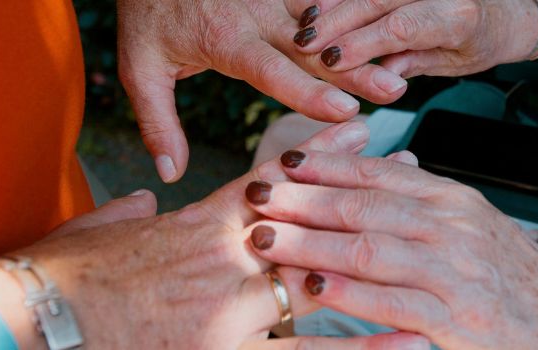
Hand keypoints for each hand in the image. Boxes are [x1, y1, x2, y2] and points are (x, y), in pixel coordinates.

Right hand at [16, 123, 428, 348]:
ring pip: (316, 287)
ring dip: (374, 272)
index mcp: (196, 224)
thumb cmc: (65, 275)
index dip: (320, 157)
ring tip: (426, 262)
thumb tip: (149, 195)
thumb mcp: (102, 229)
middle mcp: (223, 261)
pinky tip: (403, 346)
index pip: (271, 181)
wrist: (33, 321)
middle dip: (364, 199)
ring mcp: (229, 311)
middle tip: (411, 179)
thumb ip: (135, 210)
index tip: (358, 135)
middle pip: (309, 224)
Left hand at [117, 0, 407, 182]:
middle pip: (313, 50)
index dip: (310, 92)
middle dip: (356, 70)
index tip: (346, 110)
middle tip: (393, 90)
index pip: (274, 70)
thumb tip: (171, 174)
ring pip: (326, 24)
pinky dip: (349, 17)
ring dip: (362, 43)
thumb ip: (157, 122)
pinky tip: (380, 32)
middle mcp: (256, 17)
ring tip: (398, 63)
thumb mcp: (139, 69)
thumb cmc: (147, 15)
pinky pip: (318, 1)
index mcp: (226, 41)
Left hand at [243, 150, 537, 348]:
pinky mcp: (458, 319)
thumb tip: (390, 166)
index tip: (284, 160)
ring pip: (369, 248)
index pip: (379, 171)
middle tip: (256, 194)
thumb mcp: (475, 226)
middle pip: (363, 204)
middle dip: (303, 197)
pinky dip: (348, 294)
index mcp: (453, 199)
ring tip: (267, 239)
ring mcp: (456, 272)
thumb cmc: (516, 281)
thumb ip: (428, 200)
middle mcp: (452, 226)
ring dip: (311, 243)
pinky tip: (312, 289)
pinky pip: (392, 302)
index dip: (326, 164)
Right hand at [288, 0, 537, 77]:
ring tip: (305, 24)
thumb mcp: (455, 63)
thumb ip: (414, 63)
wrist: (510, 10)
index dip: (361, 43)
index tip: (329, 60)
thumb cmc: (483, 40)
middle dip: (337, 21)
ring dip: (336, 5)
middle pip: (378, 1)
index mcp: (459, 16)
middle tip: (302, 42)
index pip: (401, 28)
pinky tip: (321, 7)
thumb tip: (377, 71)